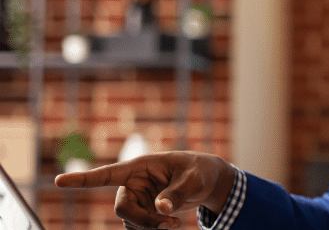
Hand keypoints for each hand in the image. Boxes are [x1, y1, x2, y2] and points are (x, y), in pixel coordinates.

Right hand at [55, 151, 235, 229]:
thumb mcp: (194, 179)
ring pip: (130, 223)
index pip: (107, 174)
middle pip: (122, 209)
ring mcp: (136, 200)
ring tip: (175, 224)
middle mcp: (133, 184)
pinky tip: (171, 225)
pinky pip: (138, 229)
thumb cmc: (199, 171)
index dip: (83, 179)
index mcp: (139, 167)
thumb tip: (161, 208)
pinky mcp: (143, 212)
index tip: (59, 181)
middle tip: (169, 225)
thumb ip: (178, 193)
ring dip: (150, 228)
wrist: (207, 181)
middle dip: (143, 221)